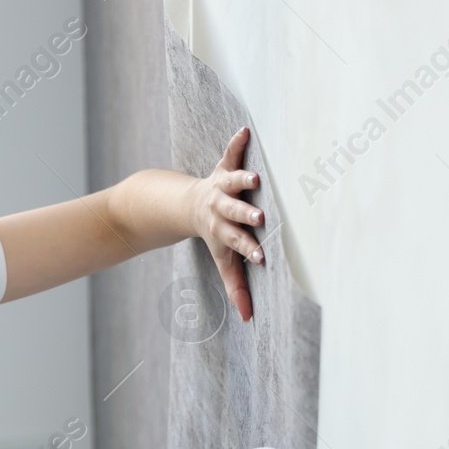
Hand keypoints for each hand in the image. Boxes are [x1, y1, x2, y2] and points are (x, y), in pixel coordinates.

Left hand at [186, 126, 264, 322]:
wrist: (187, 207)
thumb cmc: (215, 235)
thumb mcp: (222, 260)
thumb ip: (235, 286)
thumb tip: (248, 319)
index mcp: (223, 230)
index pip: (237, 242)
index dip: (247, 249)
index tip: (260, 256)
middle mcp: (221, 207)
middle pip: (234, 213)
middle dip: (245, 215)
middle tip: (259, 218)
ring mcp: (222, 186)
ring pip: (232, 182)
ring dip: (242, 179)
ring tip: (256, 177)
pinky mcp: (224, 167)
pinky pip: (229, 152)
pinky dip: (236, 142)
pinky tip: (244, 130)